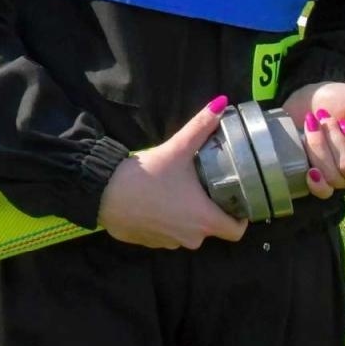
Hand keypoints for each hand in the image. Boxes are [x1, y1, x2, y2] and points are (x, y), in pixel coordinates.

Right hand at [97, 96, 247, 248]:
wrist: (104, 193)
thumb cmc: (147, 175)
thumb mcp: (176, 149)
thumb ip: (200, 127)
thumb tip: (222, 103)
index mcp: (204, 219)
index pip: (236, 230)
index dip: (240, 217)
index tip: (235, 200)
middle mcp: (191, 237)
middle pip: (211, 228)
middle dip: (209, 210)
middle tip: (203, 186)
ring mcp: (169, 242)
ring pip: (187, 231)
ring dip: (186, 216)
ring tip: (177, 191)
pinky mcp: (149, 242)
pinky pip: (166, 234)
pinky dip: (165, 221)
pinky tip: (155, 201)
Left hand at [282, 81, 344, 195]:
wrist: (304, 100)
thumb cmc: (338, 98)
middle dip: (335, 140)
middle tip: (327, 119)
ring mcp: (340, 176)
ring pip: (335, 176)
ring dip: (319, 146)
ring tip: (312, 125)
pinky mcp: (318, 180)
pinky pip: (323, 192)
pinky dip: (316, 180)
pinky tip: (310, 168)